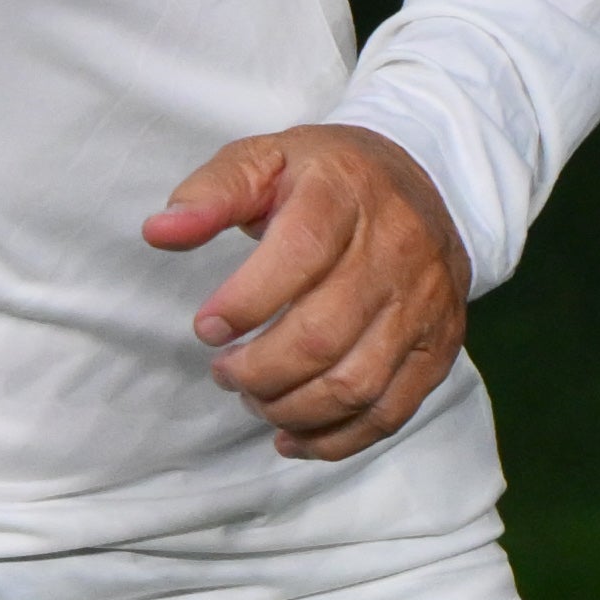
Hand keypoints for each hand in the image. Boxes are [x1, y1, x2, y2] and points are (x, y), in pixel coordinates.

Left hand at [146, 121, 470, 459]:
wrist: (427, 183)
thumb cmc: (326, 177)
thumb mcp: (264, 160)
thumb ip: (211, 194)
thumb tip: (159, 231)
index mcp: (345, 194)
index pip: (299, 257)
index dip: (244, 303)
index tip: (207, 327)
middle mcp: (397, 249)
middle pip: (322, 336)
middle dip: (258, 371)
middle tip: (224, 372)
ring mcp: (424, 303)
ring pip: (355, 384)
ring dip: (290, 409)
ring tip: (253, 398)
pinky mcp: (440, 345)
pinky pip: (390, 411)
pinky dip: (336, 439)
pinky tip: (291, 436)